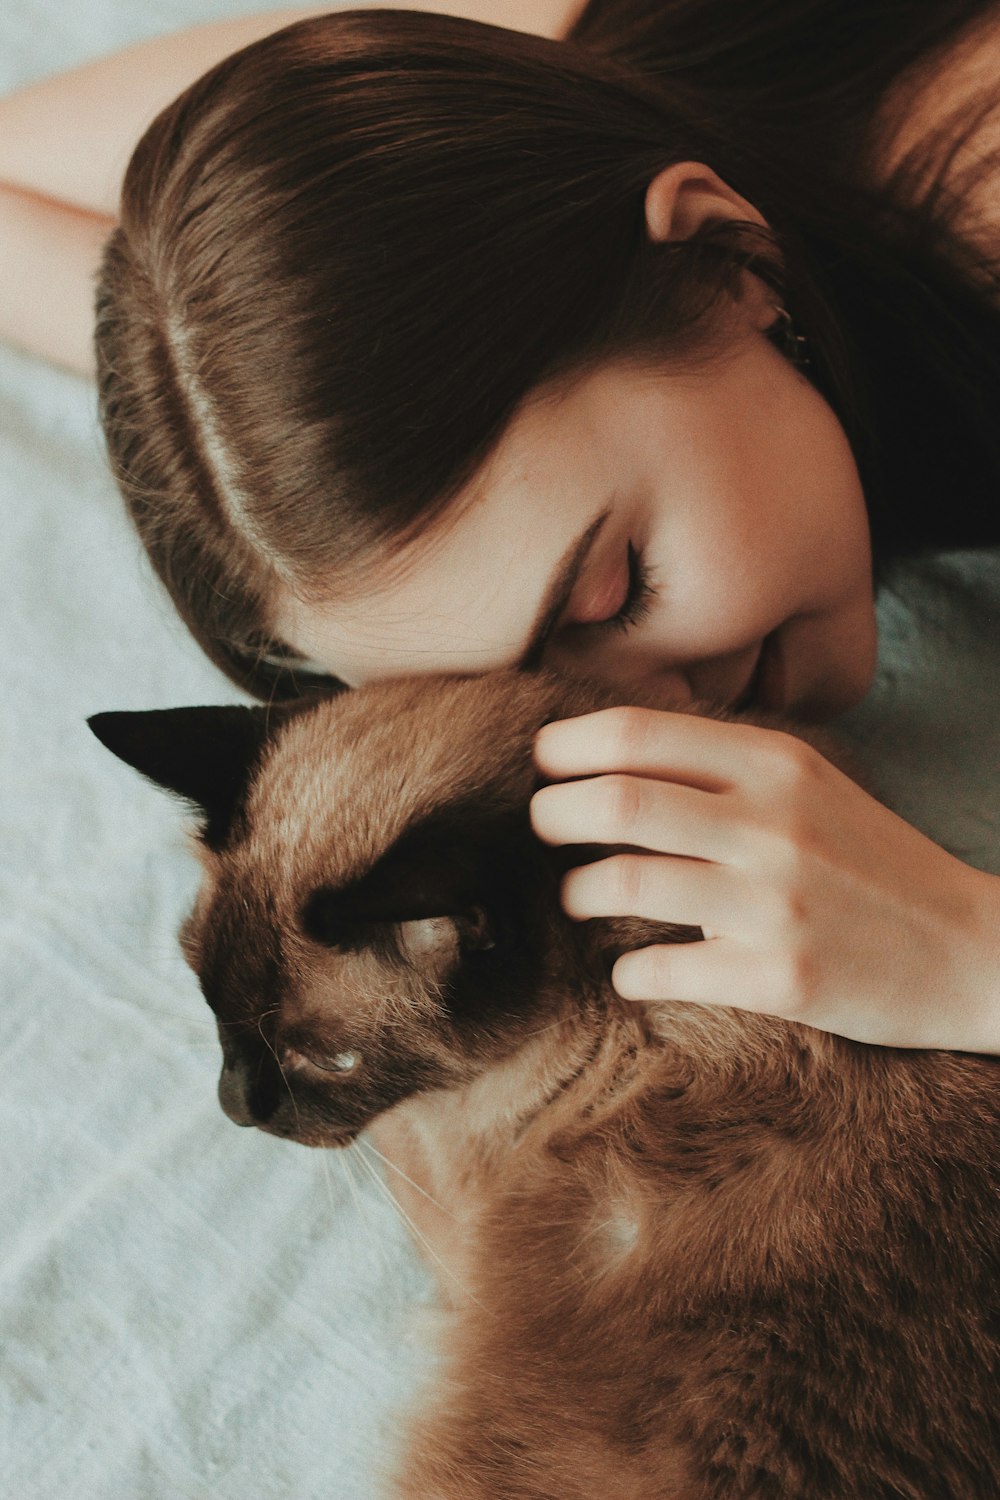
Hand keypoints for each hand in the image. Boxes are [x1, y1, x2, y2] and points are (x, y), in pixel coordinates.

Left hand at [530, 706, 999, 1053]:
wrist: (971, 949)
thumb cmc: (871, 862)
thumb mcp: (810, 788)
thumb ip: (722, 768)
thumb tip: (605, 760)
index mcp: (776, 764)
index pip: (637, 733)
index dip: (566, 747)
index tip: (543, 765)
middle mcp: (773, 824)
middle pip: (616, 801)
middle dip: (551, 813)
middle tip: (540, 827)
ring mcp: (775, 903)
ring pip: (623, 884)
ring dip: (574, 893)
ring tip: (574, 898)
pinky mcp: (779, 977)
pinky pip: (658, 970)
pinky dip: (626, 970)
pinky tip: (630, 969)